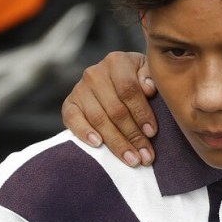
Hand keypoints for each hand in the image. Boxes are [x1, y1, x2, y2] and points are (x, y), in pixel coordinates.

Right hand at [61, 51, 156, 165]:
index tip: (152, 133)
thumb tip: (149, 88)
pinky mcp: (69, 104)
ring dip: (116, 142)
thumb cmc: (139, 78)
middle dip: (133, 135)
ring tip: (132, 159)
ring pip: (99, 119)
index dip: (141, 113)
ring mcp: (80, 88)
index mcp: (117, 61)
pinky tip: (98, 145)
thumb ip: (151, 76)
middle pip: (115, 109)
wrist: (115, 78)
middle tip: (146, 156)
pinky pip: (73, 119)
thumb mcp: (149, 72)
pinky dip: (84, 132)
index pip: (129, 90)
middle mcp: (95, 73)